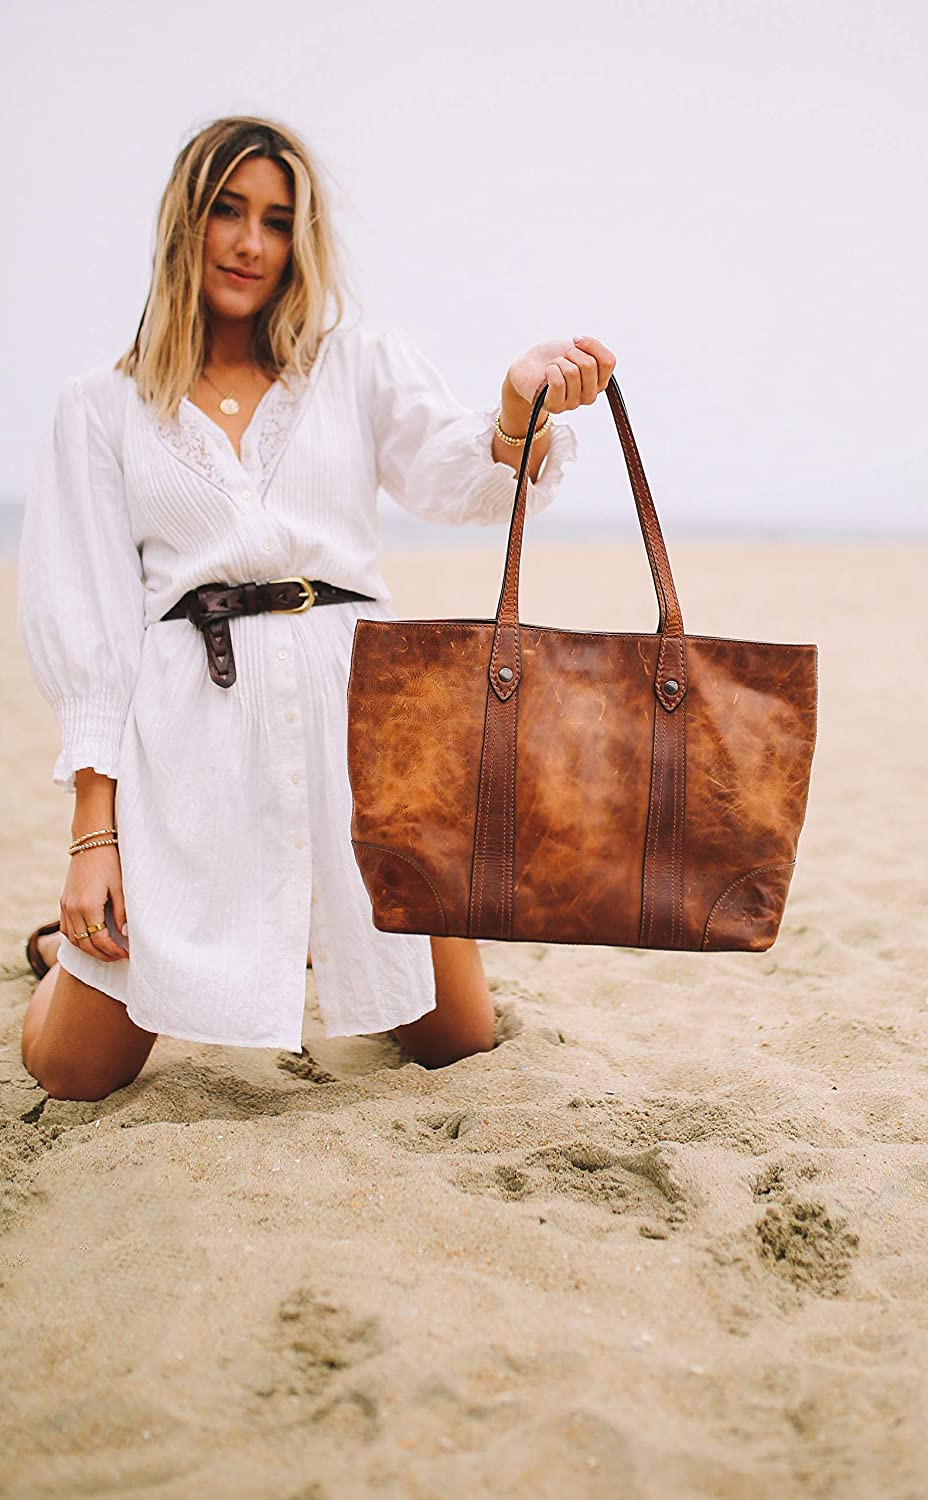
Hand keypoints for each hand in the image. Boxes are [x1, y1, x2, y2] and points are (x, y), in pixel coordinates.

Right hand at [60, 844, 129, 962]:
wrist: (90, 842)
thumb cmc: (110, 863)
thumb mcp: (120, 887)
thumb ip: (122, 913)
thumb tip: (125, 935)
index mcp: (88, 906)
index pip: (100, 940)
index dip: (113, 951)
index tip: (126, 955)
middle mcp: (72, 909)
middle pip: (85, 945)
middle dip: (102, 955)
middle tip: (118, 958)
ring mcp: (65, 906)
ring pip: (73, 940)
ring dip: (89, 949)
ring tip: (106, 952)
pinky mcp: (63, 902)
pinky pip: (66, 929)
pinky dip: (77, 939)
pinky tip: (90, 939)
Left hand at [506, 334, 615, 414]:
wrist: (527, 367)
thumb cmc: (553, 356)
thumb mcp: (577, 347)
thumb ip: (593, 350)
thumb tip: (588, 352)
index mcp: (600, 381)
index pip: (608, 361)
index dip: (591, 344)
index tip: (576, 340)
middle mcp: (590, 396)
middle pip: (589, 365)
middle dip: (571, 353)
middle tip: (562, 357)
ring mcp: (573, 403)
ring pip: (572, 372)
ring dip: (558, 362)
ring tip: (553, 367)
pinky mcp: (555, 406)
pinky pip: (558, 383)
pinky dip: (550, 371)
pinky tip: (546, 374)